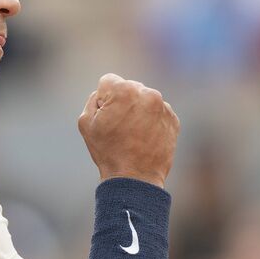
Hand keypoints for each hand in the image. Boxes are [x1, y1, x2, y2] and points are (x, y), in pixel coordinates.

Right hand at [77, 73, 179, 187]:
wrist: (135, 177)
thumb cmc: (108, 150)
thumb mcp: (85, 122)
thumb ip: (93, 99)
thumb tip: (104, 94)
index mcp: (124, 90)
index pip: (108, 81)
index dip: (103, 99)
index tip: (106, 116)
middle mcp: (147, 93)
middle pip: (128, 88)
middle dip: (122, 102)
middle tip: (119, 127)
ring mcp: (163, 107)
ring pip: (144, 100)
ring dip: (137, 110)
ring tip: (132, 134)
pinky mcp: (173, 119)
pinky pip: (157, 112)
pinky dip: (150, 121)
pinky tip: (144, 138)